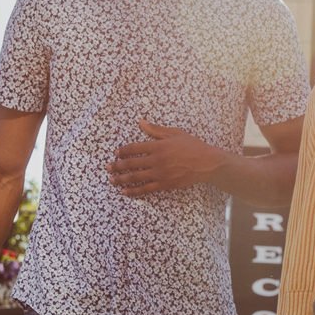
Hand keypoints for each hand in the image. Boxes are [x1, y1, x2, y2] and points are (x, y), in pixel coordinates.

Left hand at [108, 121, 222, 196]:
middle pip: (131, 164)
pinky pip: (146, 189)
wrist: (207, 163)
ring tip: (112, 180)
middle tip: (107, 168)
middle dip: (117, 166)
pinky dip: (134, 191)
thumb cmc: (192, 146)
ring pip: (136, 178)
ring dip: (121, 179)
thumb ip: (155, 130)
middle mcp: (156, 160)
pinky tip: (125, 192)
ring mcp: (160, 174)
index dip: (123, 151)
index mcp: (158, 146)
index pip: (134, 148)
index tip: (116, 153)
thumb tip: (140, 122)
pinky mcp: (165, 184)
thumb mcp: (174, 133)